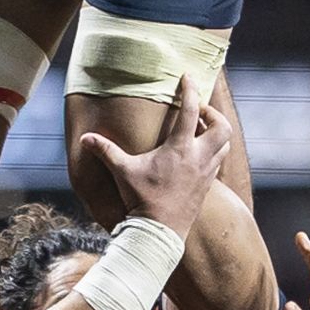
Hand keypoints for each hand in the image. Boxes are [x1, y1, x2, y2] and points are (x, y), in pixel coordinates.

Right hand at [79, 78, 230, 236]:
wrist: (160, 232)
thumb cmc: (142, 199)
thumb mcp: (122, 171)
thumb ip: (105, 150)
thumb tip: (85, 137)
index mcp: (180, 148)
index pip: (190, 110)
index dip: (190, 90)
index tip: (187, 76)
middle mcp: (199, 158)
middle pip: (222, 127)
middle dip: (213, 114)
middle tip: (198, 111)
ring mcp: (206, 172)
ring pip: (224, 144)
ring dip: (216, 133)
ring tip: (198, 130)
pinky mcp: (207, 186)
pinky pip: (219, 161)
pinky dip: (213, 151)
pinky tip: (196, 154)